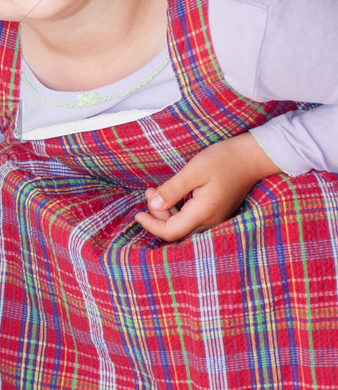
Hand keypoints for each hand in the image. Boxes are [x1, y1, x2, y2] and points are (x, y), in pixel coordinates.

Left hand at [135, 132, 279, 242]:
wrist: (252, 157)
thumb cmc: (224, 160)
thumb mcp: (194, 170)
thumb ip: (173, 190)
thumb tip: (154, 205)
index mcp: (203, 212)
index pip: (171, 231)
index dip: (151, 225)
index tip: (137, 215)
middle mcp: (210, 222)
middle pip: (175, 232)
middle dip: (157, 216)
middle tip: (149, 191)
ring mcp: (215, 220)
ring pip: (183, 227)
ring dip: (166, 213)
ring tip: (155, 191)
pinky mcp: (216, 215)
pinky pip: (191, 222)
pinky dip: (176, 212)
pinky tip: (171, 196)